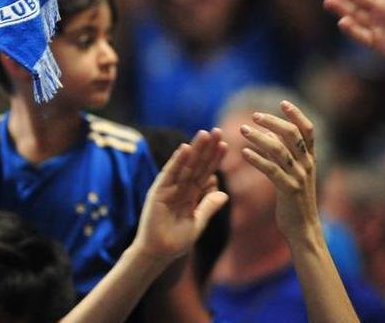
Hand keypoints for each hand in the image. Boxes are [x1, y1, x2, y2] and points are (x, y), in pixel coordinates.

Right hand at [133, 128, 228, 262]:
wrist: (159, 253)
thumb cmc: (176, 241)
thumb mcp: (198, 223)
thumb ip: (208, 206)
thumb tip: (224, 193)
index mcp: (190, 194)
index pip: (205, 172)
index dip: (215, 159)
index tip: (225, 144)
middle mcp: (179, 187)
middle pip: (197, 164)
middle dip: (207, 149)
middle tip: (217, 131)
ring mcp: (169, 188)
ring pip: (185, 165)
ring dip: (195, 149)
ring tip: (205, 134)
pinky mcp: (158, 191)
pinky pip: (170, 174)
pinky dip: (177, 161)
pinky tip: (185, 149)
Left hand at [238, 101, 318, 244]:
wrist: (303, 229)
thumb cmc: (294, 199)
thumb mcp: (292, 173)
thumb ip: (282, 152)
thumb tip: (268, 132)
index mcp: (310, 159)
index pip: (308, 130)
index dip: (297, 115)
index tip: (283, 102)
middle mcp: (307, 165)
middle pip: (292, 135)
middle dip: (273, 122)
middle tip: (253, 115)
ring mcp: (299, 178)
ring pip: (279, 150)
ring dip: (259, 137)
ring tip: (242, 130)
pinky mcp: (289, 190)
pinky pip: (272, 171)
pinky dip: (257, 159)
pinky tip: (243, 152)